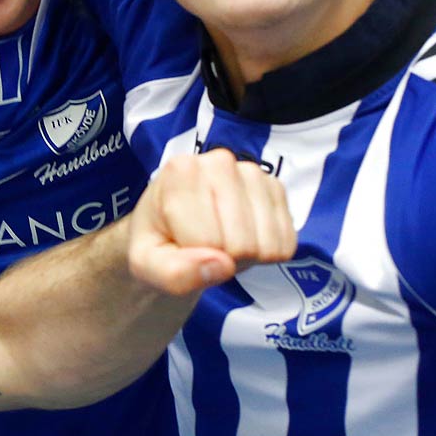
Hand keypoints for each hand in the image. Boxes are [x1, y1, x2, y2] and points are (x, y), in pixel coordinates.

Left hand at [128, 149, 297, 294]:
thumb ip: (174, 273)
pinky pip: (287, 241)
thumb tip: (221, 265)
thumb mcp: (147, 267)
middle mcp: (220, 161)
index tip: (180, 244)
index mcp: (181, 170)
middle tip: (202, 247)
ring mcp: (253, 172)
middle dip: (223, 258)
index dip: (196, 259)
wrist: (173, 231)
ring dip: (246, 256)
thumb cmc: (157, 245)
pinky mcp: (276, 188)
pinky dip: (266, 251)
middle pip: (242, 244)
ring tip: (220, 241)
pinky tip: (243, 236)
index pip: (208, 242)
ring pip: (268, 244)